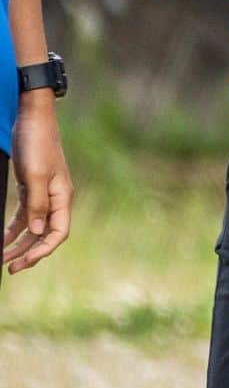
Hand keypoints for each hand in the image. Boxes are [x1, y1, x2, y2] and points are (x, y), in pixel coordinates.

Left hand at [4, 92, 73, 273]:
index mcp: (62, 195)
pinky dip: (13, 229)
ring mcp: (44, 193)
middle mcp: (56, 197)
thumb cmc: (38, 144)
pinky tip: (2, 239)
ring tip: (2, 258)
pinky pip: (25, 216)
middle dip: (29, 253)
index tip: (23, 263)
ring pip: (34, 228)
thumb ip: (37, 205)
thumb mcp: (35, 176)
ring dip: (19, 244)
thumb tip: (40, 233)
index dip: (42, 251)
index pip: (59, 232)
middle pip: (46, 234)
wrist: (33, 119)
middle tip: (9, 268)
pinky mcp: (32, 188)